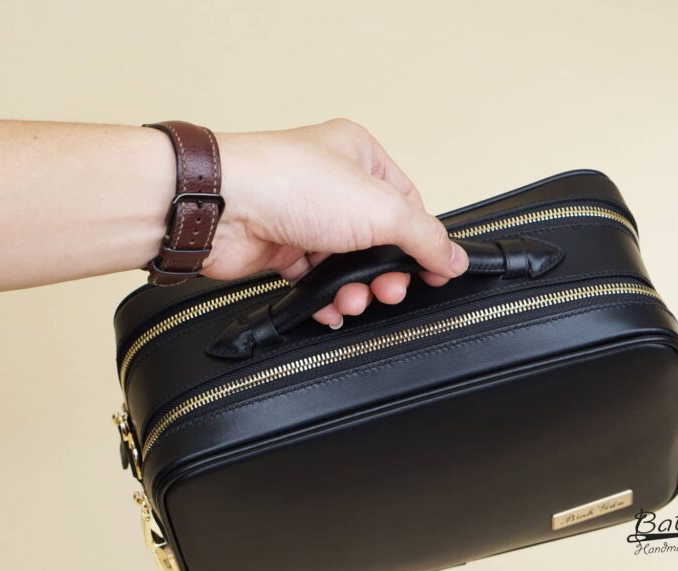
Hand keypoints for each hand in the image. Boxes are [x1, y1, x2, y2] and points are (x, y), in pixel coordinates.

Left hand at [203, 118, 468, 325]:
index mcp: (360, 155)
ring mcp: (304, 216)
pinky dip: (325, 298)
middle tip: (389, 290)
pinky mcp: (280, 247)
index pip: (408, 203)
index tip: (434, 271)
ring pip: (346, 264)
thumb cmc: (288, 183)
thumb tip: (453, 258)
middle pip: (378, 239)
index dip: (423, 241)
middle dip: (386, 272)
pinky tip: (330, 307)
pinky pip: (315, 280)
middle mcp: (332, 183)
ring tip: (353, 299)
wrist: (223, 207)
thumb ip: (425, 238)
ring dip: (355, 289)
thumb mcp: (382, 209)